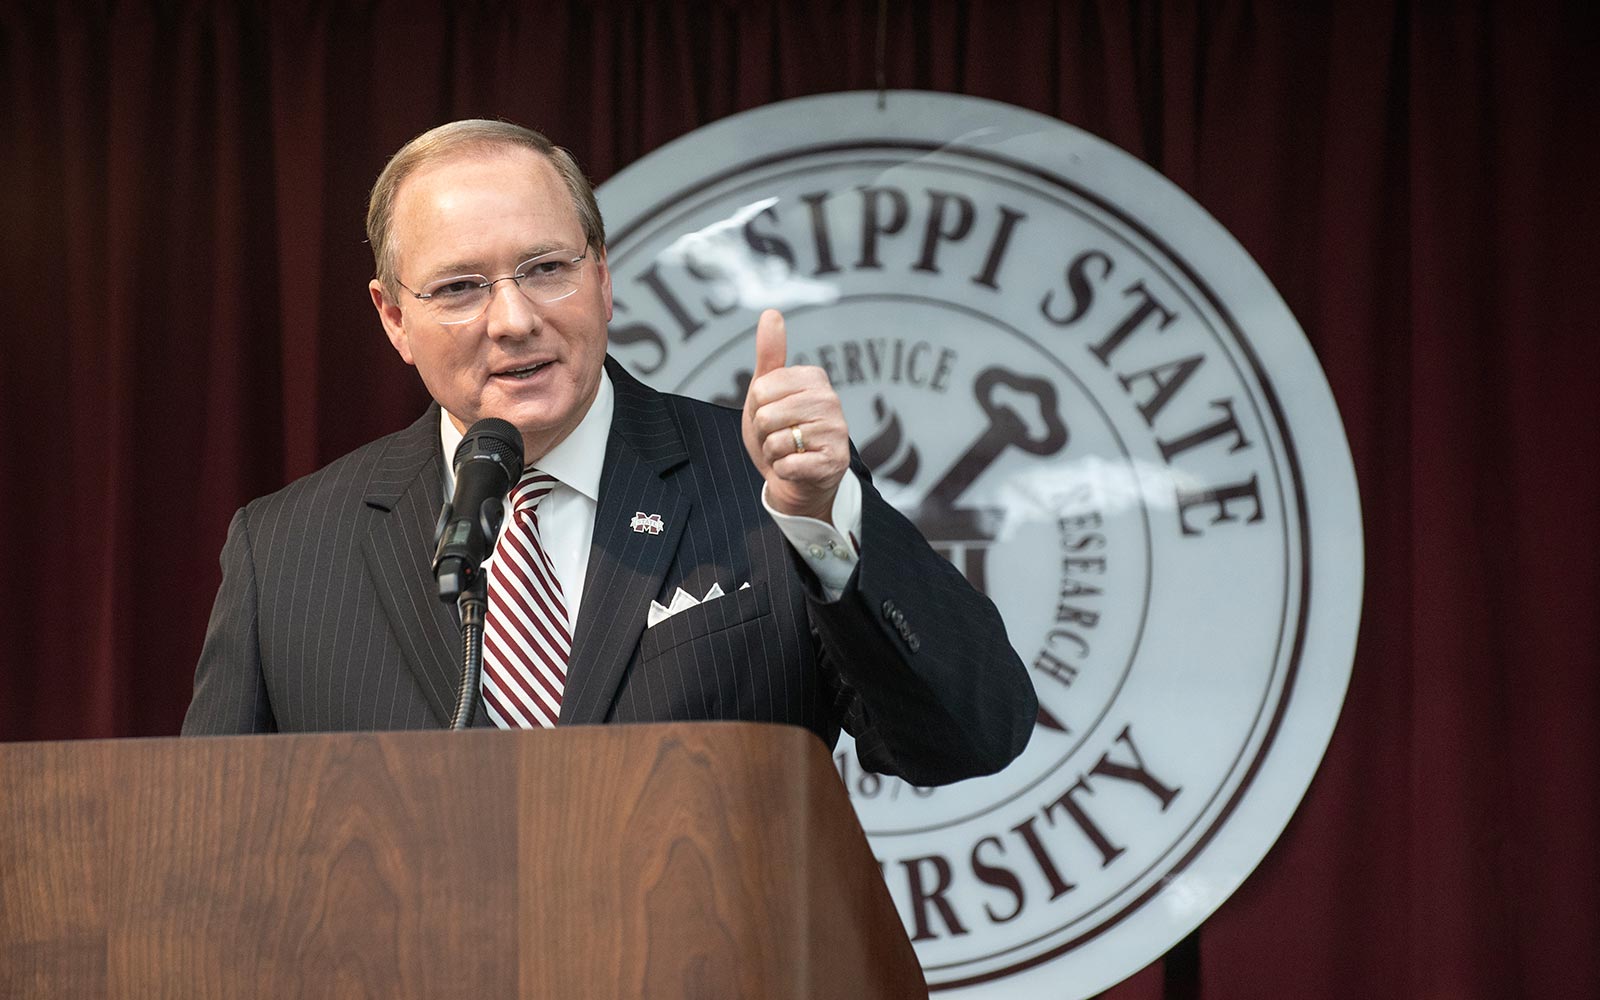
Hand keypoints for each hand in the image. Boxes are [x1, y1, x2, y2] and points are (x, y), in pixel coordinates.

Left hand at [741, 309, 850, 522]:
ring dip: (773, 453)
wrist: (796, 477)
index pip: (761, 390)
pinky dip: (783, 471)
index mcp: (814, 378)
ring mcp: (836, 432)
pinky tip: (796, 467)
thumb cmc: (780, 430)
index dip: (757, 408)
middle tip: (779, 436)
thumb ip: (770, 353)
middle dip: (763, 433)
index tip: (772, 414)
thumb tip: (771, 313)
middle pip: (766, 416)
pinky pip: (788, 465)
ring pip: (776, 442)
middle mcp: (830, 401)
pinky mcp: (835, 462)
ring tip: (788, 451)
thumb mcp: (768, 390)